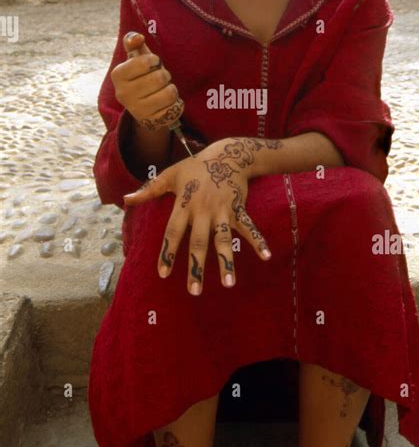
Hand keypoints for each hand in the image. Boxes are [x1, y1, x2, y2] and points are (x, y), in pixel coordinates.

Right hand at [111, 31, 183, 130]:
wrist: (144, 107)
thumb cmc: (142, 76)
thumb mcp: (136, 58)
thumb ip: (134, 43)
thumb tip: (137, 36)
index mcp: (118, 74)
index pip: (145, 62)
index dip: (154, 61)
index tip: (152, 64)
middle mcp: (123, 93)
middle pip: (159, 78)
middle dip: (165, 75)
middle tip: (160, 78)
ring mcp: (137, 110)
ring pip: (169, 92)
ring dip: (172, 89)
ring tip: (164, 90)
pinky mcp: (151, 121)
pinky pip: (174, 107)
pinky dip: (176, 103)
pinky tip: (167, 103)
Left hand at [123, 140, 271, 294]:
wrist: (227, 154)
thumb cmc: (195, 167)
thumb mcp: (169, 176)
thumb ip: (148, 190)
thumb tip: (125, 199)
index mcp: (184, 204)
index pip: (173, 232)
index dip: (168, 252)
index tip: (163, 274)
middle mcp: (203, 210)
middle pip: (198, 242)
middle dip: (197, 267)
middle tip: (194, 291)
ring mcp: (223, 211)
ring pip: (224, 240)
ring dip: (226, 262)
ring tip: (229, 284)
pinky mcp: (239, 209)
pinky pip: (249, 227)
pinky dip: (258, 241)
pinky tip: (266, 257)